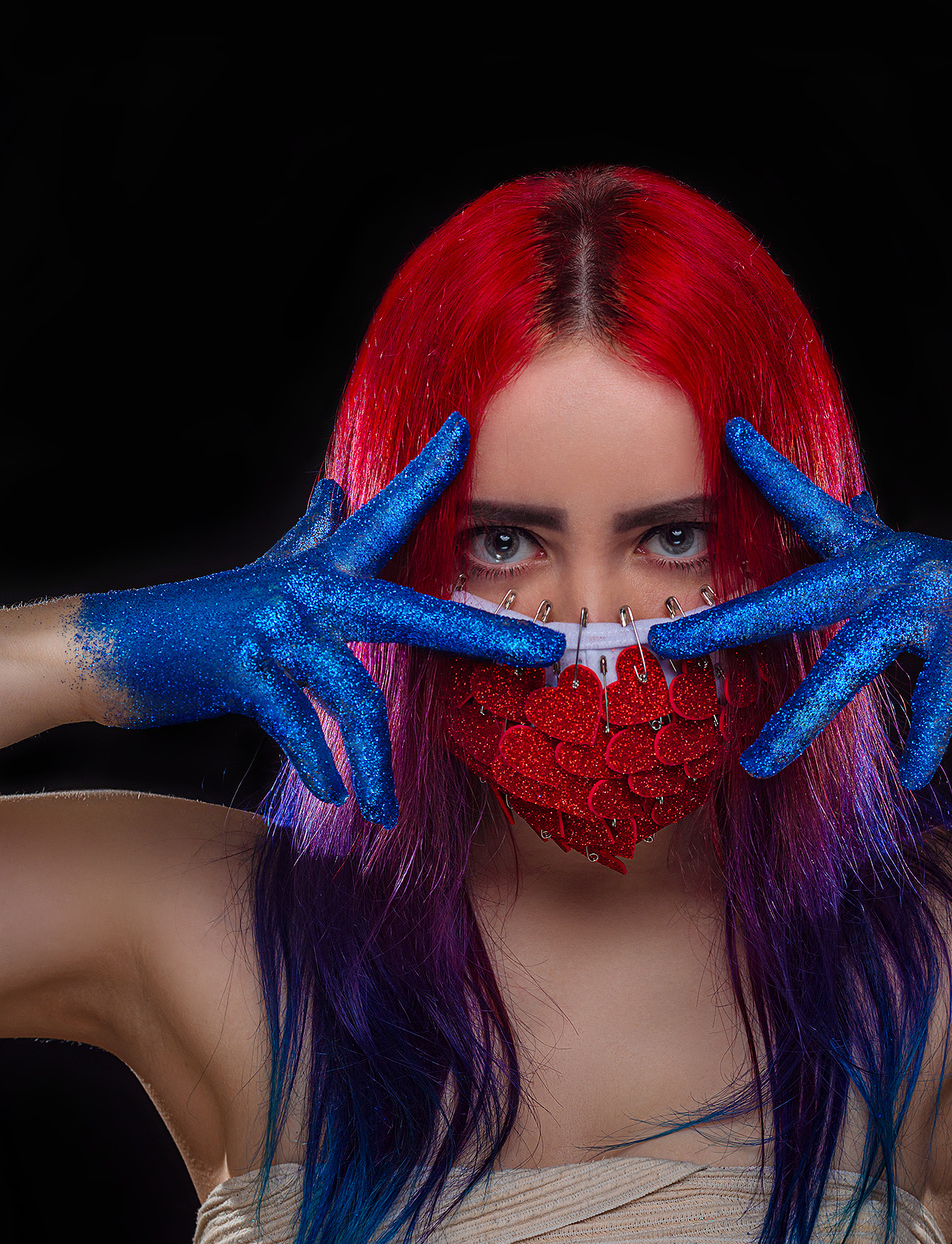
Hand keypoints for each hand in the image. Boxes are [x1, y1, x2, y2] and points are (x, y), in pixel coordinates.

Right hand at [75, 414, 564, 824]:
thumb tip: (336, 488)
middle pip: (412, 610)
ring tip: (385, 813)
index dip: (425, 473)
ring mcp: (275, 627)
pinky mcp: (239, 668)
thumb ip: (310, 536)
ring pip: (353, 692)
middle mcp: (309, 590)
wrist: (114, 646)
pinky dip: (315, 761)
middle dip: (482, 635)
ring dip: (374, 763)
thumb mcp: (268, 573)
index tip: (462, 430)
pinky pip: (295, 720)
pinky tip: (331, 795)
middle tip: (544, 654)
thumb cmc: (205, 617)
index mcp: (323, 570)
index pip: (385, 515)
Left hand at [648, 419, 951, 788]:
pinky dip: (928, 734)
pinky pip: (941, 691)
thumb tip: (842, 521)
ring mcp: (936, 596)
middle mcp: (897, 564)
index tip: (729, 432)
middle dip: (729, 623)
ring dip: (802, 715)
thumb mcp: (924, 570)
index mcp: (880, 551)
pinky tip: (916, 774)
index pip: (813, 506)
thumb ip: (876, 556)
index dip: (771, 470)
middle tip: (668, 644)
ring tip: (760, 762)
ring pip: (852, 658)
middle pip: (796, 594)